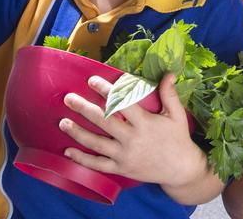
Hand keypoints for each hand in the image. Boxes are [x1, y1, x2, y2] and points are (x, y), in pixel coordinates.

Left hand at [59, 73, 205, 186]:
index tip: (92, 80)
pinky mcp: (121, 169)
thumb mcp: (177, 114)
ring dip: (77, 132)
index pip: (121, 103)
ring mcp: (124, 156)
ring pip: (96, 143)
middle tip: (68, 99)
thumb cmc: (178, 138)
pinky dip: (81, 159)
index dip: (106, 90)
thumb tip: (168, 72)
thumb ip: (169, 93)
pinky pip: (97, 164)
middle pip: (103, 121)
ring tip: (62, 122)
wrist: (180, 169)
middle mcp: (132, 139)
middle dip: (84, 108)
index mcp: (145, 123)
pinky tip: (68, 151)